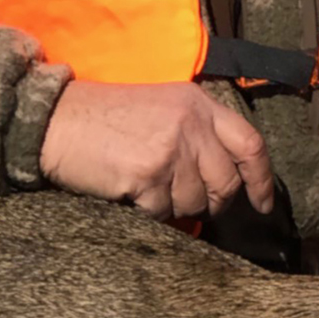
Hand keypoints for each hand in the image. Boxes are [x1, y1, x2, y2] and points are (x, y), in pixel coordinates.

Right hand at [40, 80, 275, 221]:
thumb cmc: (104, 118)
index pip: (251, 144)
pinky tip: (133, 196)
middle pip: (226, 182)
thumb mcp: (160, 107)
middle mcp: (191, 124)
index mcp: (199, 104)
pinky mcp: (148, 174)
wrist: (55, 120)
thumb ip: (196, 133)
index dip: (262, 179)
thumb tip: (224, 177)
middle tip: (194, 207)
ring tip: (150, 191)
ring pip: (195, 202)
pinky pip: (164, 212)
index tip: (263, 203)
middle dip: (214, 203)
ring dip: (176, 208)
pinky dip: (150, 213)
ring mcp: (171, 149)